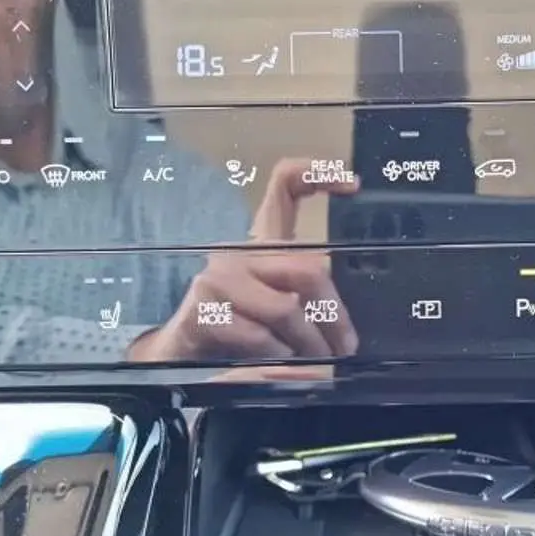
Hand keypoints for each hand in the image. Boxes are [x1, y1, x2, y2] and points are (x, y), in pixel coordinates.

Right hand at [130, 158, 359, 361]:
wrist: (181, 354)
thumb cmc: (236, 327)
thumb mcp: (275, 305)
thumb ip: (305, 297)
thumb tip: (344, 322)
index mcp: (260, 242)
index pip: (284, 187)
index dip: (317, 174)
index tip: (353, 184)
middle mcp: (238, 252)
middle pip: (306, 268)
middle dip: (334, 314)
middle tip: (346, 345)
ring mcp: (218, 280)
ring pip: (286, 308)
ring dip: (310, 342)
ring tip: (318, 359)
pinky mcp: (204, 311)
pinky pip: (260, 336)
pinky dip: (279, 354)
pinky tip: (280, 360)